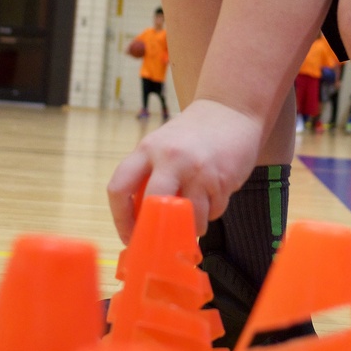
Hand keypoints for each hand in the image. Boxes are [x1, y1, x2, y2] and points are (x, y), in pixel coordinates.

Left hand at [107, 99, 262, 243]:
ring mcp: (197, 170)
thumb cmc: (193, 134)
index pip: (119, 188)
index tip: (128, 235)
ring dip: (191, 226)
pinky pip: (213, 212)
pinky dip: (211, 212)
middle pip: (153, 207)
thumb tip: (141, 222)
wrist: (231, 110)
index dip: (120, 219)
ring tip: (194, 214)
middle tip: (160, 241)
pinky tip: (213, 195)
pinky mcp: (222, 180)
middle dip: (156, 229)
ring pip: (188, 218)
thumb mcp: (161, 146)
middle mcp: (170, 159)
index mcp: (147, 149)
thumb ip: (148, 176)